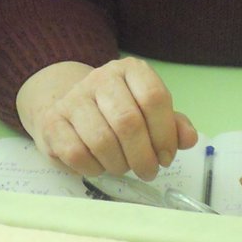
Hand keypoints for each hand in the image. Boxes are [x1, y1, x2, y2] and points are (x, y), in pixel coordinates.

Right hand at [16, 57, 197, 180]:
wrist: (69, 107)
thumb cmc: (117, 113)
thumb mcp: (148, 113)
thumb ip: (172, 124)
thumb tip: (189, 138)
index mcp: (130, 70)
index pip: (154, 98)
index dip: (165, 133)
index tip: (166, 156)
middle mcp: (100, 78)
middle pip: (128, 121)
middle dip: (143, 156)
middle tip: (148, 171)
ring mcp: (73, 98)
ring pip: (101, 140)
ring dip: (119, 164)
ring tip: (124, 167)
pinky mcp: (52, 121)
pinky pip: (76, 154)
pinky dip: (93, 168)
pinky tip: (99, 166)